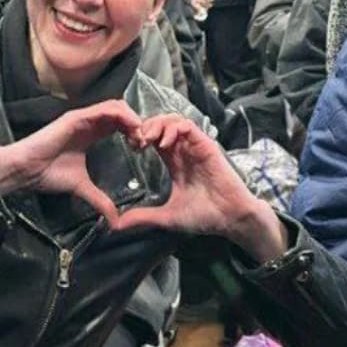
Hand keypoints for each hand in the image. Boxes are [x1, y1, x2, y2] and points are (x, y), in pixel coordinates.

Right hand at [0, 100, 141, 223]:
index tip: (142, 149)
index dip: (134, 132)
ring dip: (133, 118)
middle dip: (137, 124)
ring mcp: (82, 117)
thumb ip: (100, 200)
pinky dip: (122, 115)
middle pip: (121, 113)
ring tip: (141, 135)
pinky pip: (104, 109)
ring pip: (116, 106)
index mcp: (90, 134)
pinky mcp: (76, 117)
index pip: (119, 124)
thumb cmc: (48, 174)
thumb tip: (114, 221)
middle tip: (145, 142)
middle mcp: (88, 122)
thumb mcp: (82, 187)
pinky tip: (132, 127)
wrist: (26, 170)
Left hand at [115, 114, 288, 262]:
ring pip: (173, 120)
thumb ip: (143, 217)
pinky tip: (163, 144)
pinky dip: (173, 129)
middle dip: (145, 127)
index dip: (139, 137)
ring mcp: (194, 146)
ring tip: (146, 139)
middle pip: (161, 124)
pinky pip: (188, 126)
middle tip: (135, 141)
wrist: (229, 218)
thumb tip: (117, 226)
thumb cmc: (203, 216)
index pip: (154, 138)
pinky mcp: (205, 145)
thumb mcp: (167, 216)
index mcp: (174, 162)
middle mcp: (183, 151)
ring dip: (157, 124)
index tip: (131, 148)